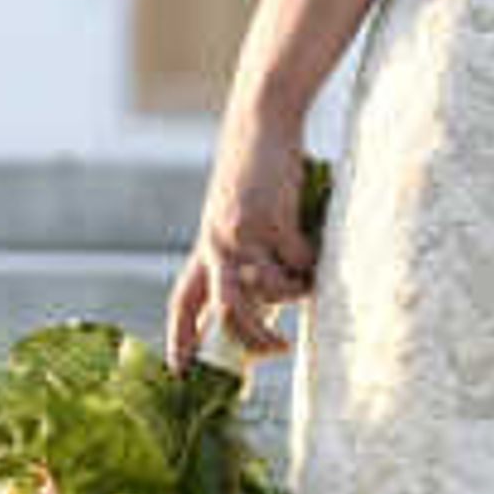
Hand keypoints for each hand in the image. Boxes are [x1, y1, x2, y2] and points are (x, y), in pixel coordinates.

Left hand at [164, 115, 316, 373]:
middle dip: (252, 339)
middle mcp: (215, 244)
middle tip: (279, 350)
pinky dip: (311, 263)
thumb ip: (246, 258)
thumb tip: (268, 305)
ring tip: (308, 280)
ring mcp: (240, 232)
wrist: (261, 120)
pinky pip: (297, 263)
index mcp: (205, 247)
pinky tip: (314, 247)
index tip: (178, 373)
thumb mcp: (240, 218)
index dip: (179, 340)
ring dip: (294, 292)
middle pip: (226, 312)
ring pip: (268, 290)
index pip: (183, 302)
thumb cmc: (257, 171)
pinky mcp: (268, 219)